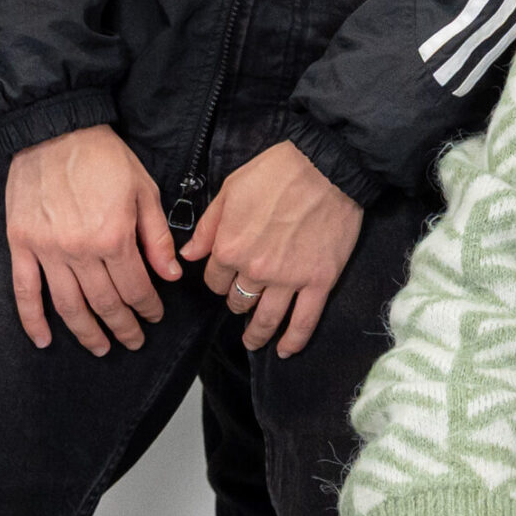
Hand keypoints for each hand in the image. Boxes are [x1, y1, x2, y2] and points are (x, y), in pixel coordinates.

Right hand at [5, 123, 179, 353]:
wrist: (56, 130)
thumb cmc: (105, 158)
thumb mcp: (144, 191)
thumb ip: (157, 237)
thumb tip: (170, 276)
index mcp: (114, 237)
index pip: (134, 288)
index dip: (147, 308)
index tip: (154, 318)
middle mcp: (79, 251)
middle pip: (103, 303)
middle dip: (123, 327)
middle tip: (133, 341)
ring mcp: (46, 251)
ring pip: (67, 306)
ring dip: (85, 332)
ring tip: (100, 347)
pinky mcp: (21, 245)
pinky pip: (25, 292)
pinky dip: (32, 320)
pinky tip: (43, 340)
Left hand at [183, 140, 363, 355]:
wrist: (327, 165)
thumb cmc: (278, 171)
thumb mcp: (231, 189)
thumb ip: (208, 226)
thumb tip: (188, 255)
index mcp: (229, 247)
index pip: (214, 280)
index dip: (219, 279)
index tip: (228, 276)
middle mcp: (255, 270)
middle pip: (238, 302)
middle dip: (238, 302)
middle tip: (244, 300)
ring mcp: (289, 279)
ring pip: (267, 319)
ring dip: (257, 334)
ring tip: (254, 340)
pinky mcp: (320, 280)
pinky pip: (305, 321)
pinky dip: (294, 340)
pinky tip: (286, 350)